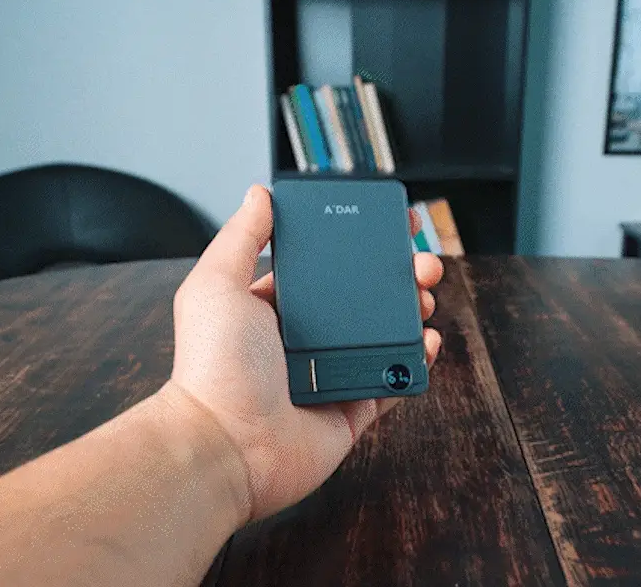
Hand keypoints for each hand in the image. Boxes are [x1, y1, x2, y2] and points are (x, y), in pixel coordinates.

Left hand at [162, 184, 442, 523]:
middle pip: (364, 300)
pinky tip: (426, 341)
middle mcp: (306, 338)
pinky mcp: (354, 408)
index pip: (326, 269)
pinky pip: (394, 380)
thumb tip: (258, 194)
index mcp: (277, 306)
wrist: (226, 444)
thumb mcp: (218, 285)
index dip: (358, 248)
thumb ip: (242, 237)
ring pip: (385, 336)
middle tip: (421, 262)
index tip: (387, 228)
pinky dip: (415, 361)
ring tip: (425, 296)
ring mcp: (332, 373)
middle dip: (397, 277)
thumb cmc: (214, 365)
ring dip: (412, 312)